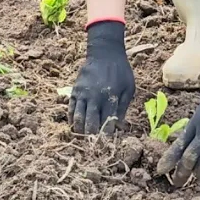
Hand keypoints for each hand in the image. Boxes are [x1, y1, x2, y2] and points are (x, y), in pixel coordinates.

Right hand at [69, 21, 134, 135]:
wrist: (104, 53)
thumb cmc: (121, 71)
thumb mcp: (129, 88)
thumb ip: (123, 107)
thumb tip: (119, 126)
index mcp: (111, 97)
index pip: (107, 122)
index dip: (106, 135)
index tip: (107, 143)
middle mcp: (95, 98)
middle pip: (90, 123)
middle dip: (92, 136)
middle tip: (94, 145)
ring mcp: (82, 94)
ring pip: (78, 118)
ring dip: (80, 131)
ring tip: (84, 139)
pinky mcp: (74, 91)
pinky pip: (70, 109)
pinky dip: (72, 120)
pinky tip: (75, 127)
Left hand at [156, 65, 199, 183]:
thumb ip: (193, 127)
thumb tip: (180, 139)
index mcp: (195, 124)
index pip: (179, 145)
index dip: (169, 159)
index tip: (161, 170)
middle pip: (190, 157)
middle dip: (182, 172)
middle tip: (177, 183)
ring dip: (198, 173)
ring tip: (196, 176)